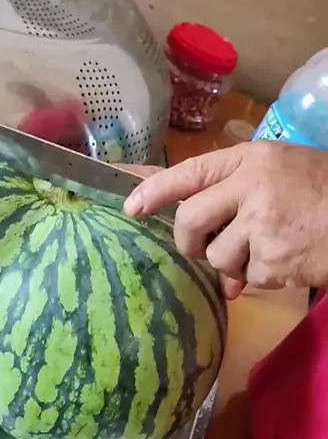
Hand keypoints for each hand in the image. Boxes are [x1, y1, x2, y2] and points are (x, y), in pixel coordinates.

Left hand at [123, 143, 327, 298]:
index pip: (190, 171)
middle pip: (190, 219)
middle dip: (190, 241)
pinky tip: (287, 262)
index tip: (130, 205)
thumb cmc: (324, 190)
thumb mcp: (282, 171)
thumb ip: (239, 194)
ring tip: (267, 249)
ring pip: (218, 256)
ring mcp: (261, 225)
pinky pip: (248, 278)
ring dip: (234, 263)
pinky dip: (262, 278)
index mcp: (251, 160)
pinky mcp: (273, 260)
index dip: (154, 189)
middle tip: (203, 247)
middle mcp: (251, 188)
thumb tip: (204, 233)